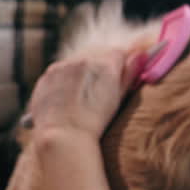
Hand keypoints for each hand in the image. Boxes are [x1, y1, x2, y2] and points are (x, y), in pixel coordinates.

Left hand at [25, 44, 150, 142]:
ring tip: (84, 95)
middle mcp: (83, 59)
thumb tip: (141, 55)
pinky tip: (68, 97)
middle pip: (98, 54)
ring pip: (78, 61)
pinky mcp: (47, 75)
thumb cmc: (95, 122)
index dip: (121, 64)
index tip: (121, 74)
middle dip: (102, 65)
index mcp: (105, 65)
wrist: (63, 136)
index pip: (119, 53)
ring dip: (84, 71)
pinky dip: (66, 78)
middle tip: (103, 87)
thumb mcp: (118, 98)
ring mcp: (63, 65)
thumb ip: (130, 73)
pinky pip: (61, 70)